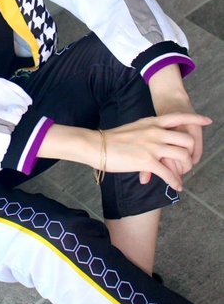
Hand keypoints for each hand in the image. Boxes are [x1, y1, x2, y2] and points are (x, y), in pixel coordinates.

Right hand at [37, 112, 211, 191]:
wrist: (97, 144)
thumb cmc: (112, 138)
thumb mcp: (134, 128)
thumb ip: (147, 132)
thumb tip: (155, 140)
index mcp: (152, 122)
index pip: (179, 116)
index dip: (195, 118)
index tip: (207, 121)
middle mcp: (155, 132)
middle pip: (186, 139)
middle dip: (191, 152)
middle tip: (187, 161)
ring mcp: (152, 146)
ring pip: (182, 157)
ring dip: (185, 168)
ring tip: (181, 175)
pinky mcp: (147, 161)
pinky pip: (169, 174)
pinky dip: (176, 182)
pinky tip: (176, 187)